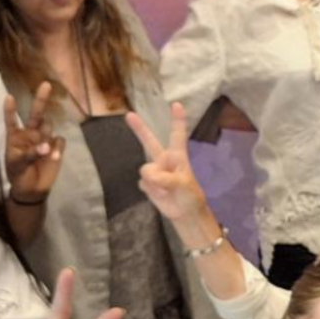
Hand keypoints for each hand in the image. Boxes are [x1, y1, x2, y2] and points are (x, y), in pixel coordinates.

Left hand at [3, 82, 64, 201]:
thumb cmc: (18, 175)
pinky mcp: (56, 147)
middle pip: (36, 114)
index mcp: (16, 137)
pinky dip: (57, 148)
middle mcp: (30, 134)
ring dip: (47, 135)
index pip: (12, 120)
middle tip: (46, 85)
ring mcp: (44, 139)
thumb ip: (31, 154)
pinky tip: (54, 157)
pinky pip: (59, 141)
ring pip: (49, 127)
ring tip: (46, 152)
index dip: (10, 110)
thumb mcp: (18, 165)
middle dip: (41, 100)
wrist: (33, 190)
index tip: (8, 97)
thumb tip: (47, 146)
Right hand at [131, 103, 210, 221]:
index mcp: (177, 156)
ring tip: (167, 190)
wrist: (184, 214)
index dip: (177, 120)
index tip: (176, 104)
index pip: (177, 135)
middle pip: (150, 141)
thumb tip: (148, 175)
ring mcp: (155, 171)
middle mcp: (164, 160)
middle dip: (139, 129)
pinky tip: (160, 195)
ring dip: (154, 182)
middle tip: (129, 114)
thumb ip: (165, 178)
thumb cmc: (190, 196)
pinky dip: (150, 190)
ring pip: (145, 170)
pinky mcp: (148, 183)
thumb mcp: (183, 185)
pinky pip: (143, 183)